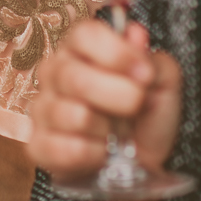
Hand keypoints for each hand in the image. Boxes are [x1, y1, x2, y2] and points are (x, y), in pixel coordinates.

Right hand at [28, 17, 181, 183]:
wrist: (138, 166)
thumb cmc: (144, 118)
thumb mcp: (162, 87)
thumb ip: (154, 61)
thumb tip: (136, 35)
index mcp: (81, 49)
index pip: (84, 34)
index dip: (116, 52)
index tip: (144, 73)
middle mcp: (54, 72)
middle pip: (75, 77)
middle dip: (117, 96)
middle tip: (136, 105)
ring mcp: (42, 108)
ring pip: (73, 115)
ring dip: (106, 129)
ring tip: (114, 132)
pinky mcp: (38, 145)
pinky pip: (65, 149)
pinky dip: (93, 155)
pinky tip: (100, 152)